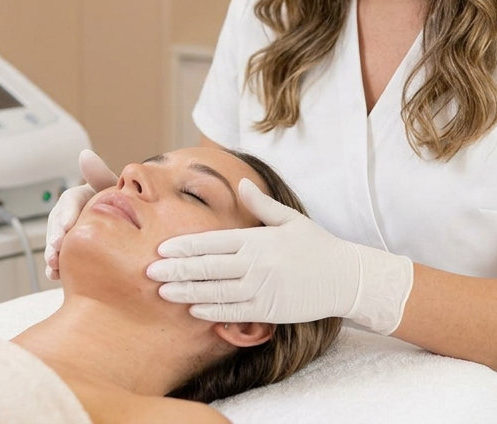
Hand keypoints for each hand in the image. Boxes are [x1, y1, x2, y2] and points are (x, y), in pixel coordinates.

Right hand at [43, 149, 118, 280]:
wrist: (133, 227)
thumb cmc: (125, 204)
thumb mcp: (115, 189)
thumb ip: (100, 175)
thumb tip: (85, 154)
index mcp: (82, 197)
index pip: (69, 201)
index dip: (66, 213)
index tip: (67, 226)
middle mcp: (71, 214)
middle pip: (57, 223)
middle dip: (55, 237)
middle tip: (57, 249)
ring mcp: (69, 233)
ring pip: (55, 242)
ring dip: (52, 254)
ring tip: (54, 266)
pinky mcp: (71, 251)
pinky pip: (60, 258)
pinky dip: (56, 267)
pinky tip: (55, 276)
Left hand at [145, 178, 413, 333]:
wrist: (347, 277)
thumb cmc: (317, 246)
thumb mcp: (291, 219)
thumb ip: (261, 205)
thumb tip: (240, 183)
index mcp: (257, 239)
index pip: (212, 242)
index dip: (184, 246)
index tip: (161, 249)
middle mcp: (256, 264)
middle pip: (208, 268)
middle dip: (176, 270)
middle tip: (149, 272)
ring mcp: (262, 289)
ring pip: (216, 292)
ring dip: (187, 293)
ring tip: (163, 293)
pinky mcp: (270, 310)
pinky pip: (235, 313)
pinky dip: (212, 312)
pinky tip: (193, 310)